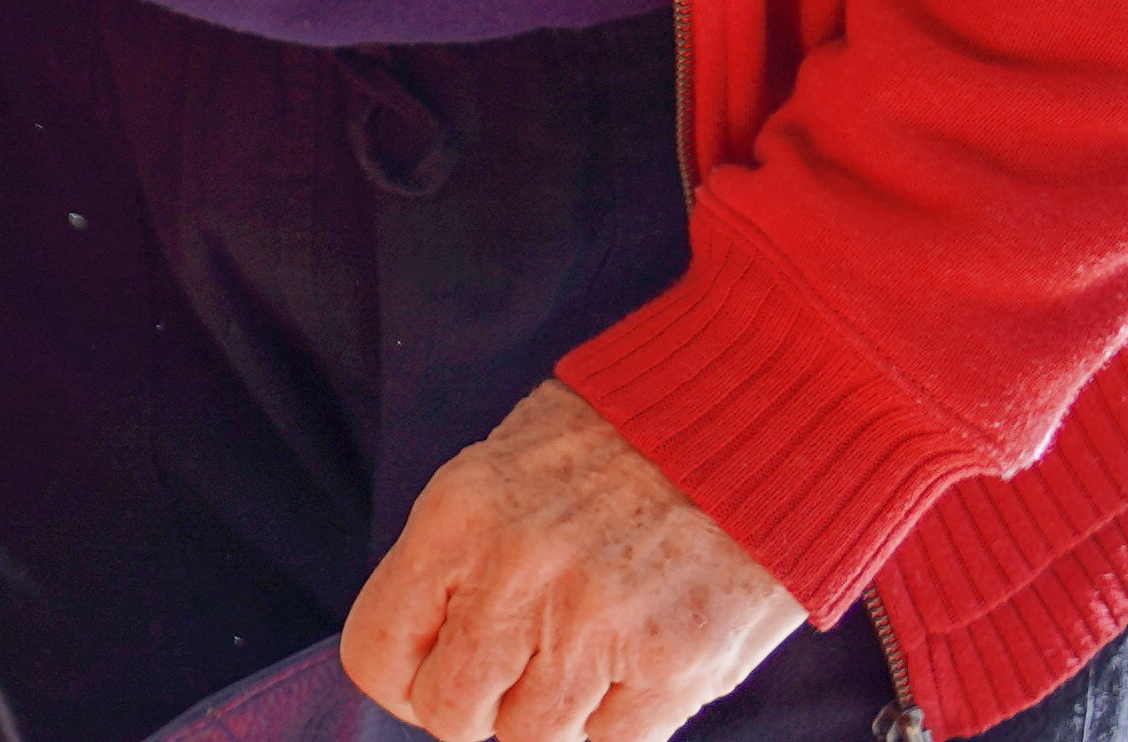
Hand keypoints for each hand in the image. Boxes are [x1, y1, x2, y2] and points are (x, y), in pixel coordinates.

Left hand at [341, 382, 802, 741]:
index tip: (441, 676)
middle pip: (450, 713)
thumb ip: (461, 557)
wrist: (752, 418)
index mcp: (458, 516)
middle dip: (480, 712)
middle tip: (520, 681)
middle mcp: (516, 571)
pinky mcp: (672, 663)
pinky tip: (634, 677)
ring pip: (528, 741)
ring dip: (553, 721)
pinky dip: (617, 729)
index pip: (375, 654)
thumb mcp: (508, 468)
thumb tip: (426, 647)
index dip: (409, 682)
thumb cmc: (625, 446)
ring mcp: (594, 622)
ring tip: (586, 669)